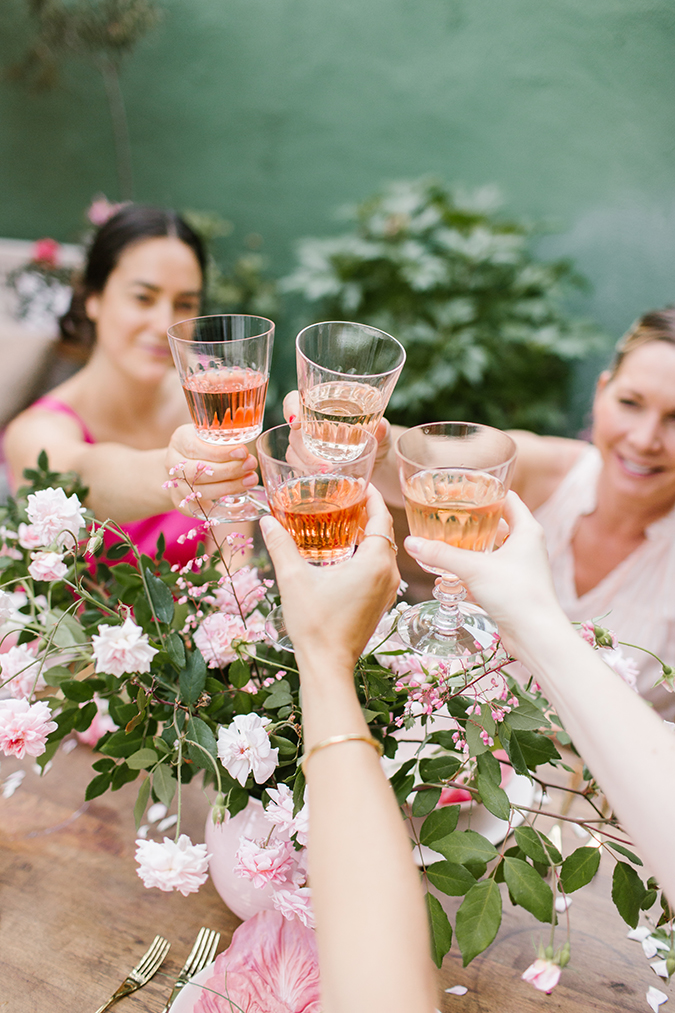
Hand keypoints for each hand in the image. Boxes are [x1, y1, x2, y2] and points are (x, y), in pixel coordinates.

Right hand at [166, 425, 258, 512]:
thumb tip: (245, 451)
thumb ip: (223, 439)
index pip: (196, 448)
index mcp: (179, 441)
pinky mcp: (184, 505)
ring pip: (201, 491)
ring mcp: (177, 486)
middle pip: (197, 472)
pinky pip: (205, 511)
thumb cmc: (203, 446)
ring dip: (229, 487)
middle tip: (251, 465)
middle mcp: (173, 464)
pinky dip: (226, 509)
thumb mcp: (209, 435)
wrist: (183, 467)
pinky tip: (245, 505)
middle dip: (228, 470)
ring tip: (250, 480)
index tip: (243, 452)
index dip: (220, 452)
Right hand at [260, 485, 400, 669]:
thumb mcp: (293, 579)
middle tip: (346, 498)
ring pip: (384, 551)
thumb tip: (267, 521)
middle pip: (384, 532)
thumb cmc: (315, 624)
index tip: (359, 483)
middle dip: (368, 513)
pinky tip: (346, 553)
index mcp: (373, 563)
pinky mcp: (381, 602)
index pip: (381, 517)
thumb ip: (281, 545)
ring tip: (345, 521)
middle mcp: (388, 574)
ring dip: (369, 534)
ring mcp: (388, 590)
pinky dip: (368, 554)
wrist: (328, 664)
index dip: (371, 497)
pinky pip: (381, 568)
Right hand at [283, 389, 390, 464]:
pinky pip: (299, 468)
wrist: (377, 457)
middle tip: (323, 464)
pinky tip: (321, 481)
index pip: (293, 399)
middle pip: (293, 433)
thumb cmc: (375, 435)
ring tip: (326, 473)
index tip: (296, 423)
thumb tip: (381, 428)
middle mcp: (308, 424)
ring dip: (306, 465)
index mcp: (319, 405)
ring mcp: (306, 444)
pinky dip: (308, 474)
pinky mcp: (308, 463)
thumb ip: (380, 427)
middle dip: (304, 450)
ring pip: (293, 452)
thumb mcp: (380, 430)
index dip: (289, 408)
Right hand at [404, 492, 563, 657]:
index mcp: (527, 530)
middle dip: (473, 522)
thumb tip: (411, 543)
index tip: (462, 490)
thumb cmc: (516, 594)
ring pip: (492, 551)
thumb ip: (441, 554)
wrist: (536, 636)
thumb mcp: (473, 568)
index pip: (507, 498)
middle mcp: (526, 546)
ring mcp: (520, 568)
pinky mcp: (513, 589)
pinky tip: (449, 578)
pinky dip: (471, 573)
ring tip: (444, 544)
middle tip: (447, 516)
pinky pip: (489, 574)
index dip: (486, 491)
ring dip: (470, 549)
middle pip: (498, 524)